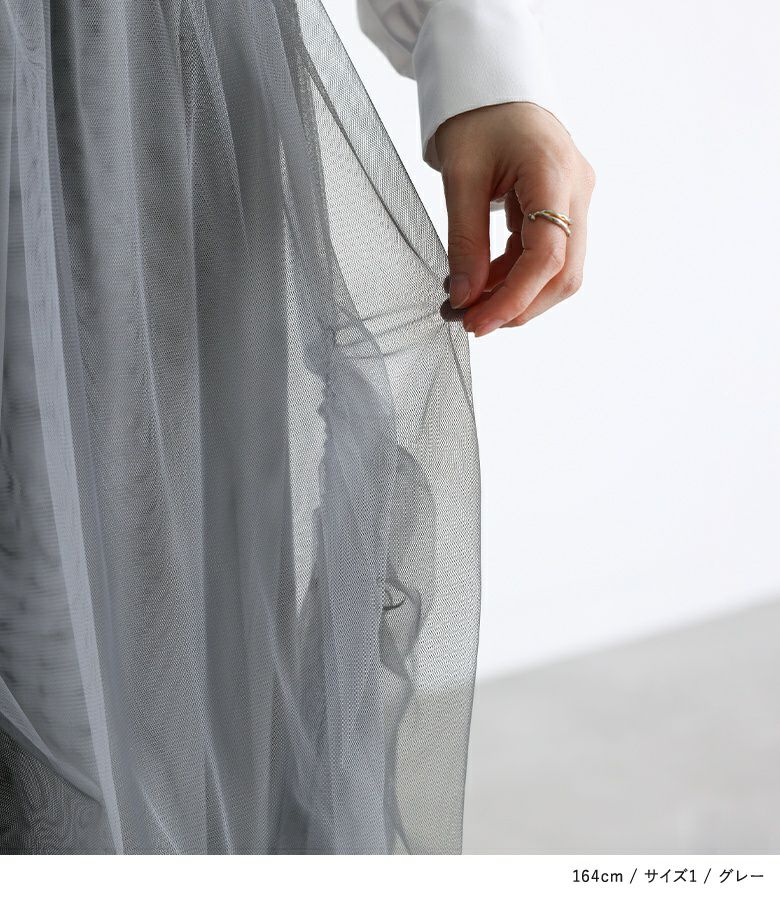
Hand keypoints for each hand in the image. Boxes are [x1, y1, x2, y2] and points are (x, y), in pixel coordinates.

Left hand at [435, 102, 595, 336]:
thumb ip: (464, 242)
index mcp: (554, 174)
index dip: (514, 299)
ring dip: (516, 296)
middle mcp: (577, 190)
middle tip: (471, 322)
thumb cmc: (477, 116)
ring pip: (559, 271)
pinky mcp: (563, 206)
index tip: (476, 323)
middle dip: (518, 307)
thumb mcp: (460, 177)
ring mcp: (575, 198)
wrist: (492, 83)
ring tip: (467, 304)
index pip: (547, 257)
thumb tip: (465, 299)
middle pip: (564, 274)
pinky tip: (480, 283)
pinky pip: (546, 256)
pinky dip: (514, 277)